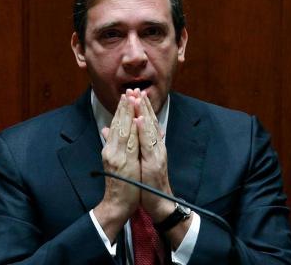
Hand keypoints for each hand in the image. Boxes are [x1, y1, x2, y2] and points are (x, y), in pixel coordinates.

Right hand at [94, 94, 140, 240]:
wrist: (116, 205)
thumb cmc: (119, 183)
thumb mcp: (113, 161)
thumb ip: (110, 144)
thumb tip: (106, 129)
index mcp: (110, 149)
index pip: (116, 125)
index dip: (121, 109)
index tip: (127, 95)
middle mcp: (112, 151)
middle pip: (119, 124)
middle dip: (124, 107)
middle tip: (129, 91)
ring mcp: (117, 156)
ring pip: (123, 130)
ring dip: (128, 114)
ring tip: (131, 99)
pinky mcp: (123, 163)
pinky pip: (129, 143)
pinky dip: (132, 130)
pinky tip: (135, 120)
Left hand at [132, 90, 174, 221]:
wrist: (160, 201)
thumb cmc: (149, 182)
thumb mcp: (142, 161)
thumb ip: (138, 145)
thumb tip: (130, 132)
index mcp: (153, 145)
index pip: (147, 122)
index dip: (142, 107)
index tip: (135, 93)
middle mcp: (157, 146)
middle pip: (150, 121)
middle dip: (142, 105)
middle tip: (136, 89)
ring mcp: (157, 152)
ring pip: (150, 128)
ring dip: (144, 111)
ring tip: (137, 98)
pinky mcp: (154, 161)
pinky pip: (149, 143)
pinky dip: (144, 130)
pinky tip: (140, 120)